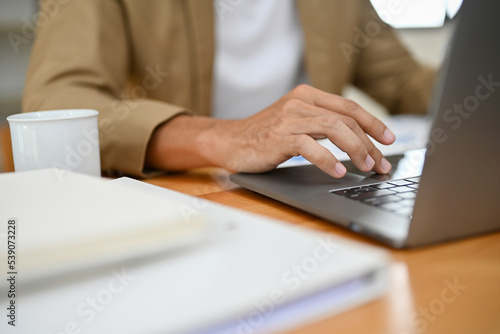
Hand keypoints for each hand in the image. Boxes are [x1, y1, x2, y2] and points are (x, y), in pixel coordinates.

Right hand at [202, 84, 395, 177]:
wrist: (229, 141)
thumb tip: (357, 142)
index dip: (373, 123)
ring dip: (356, 150)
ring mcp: (288, 119)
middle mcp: (299, 102)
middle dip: (369, 143)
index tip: (389, 139)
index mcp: (306, 95)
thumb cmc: (264, 136)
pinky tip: (339, 172)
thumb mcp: (295, 122)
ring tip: (366, 167)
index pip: (348, 107)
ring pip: (334, 129)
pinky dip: (329, 161)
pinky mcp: (278, 137)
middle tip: (381, 164)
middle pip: (346, 119)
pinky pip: (311, 147)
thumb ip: (320, 124)